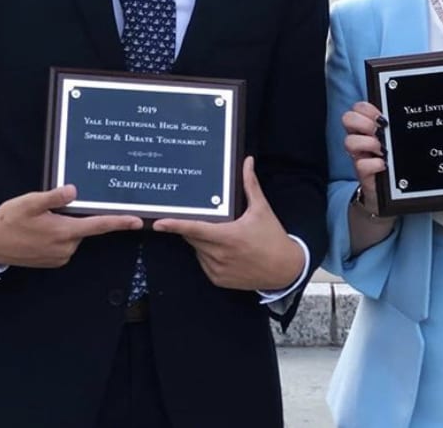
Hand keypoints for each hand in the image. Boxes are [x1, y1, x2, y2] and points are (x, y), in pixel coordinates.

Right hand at [0, 185, 141, 268]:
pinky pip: (63, 243)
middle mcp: (65, 248)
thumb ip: (54, 197)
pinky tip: (40, 228)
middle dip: (76, 216)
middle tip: (54, 208)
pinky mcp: (51, 260)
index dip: (119, 222)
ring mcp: (58, 256)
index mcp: (64, 232)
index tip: (137, 221)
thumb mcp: (31, 202)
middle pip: (84, 227)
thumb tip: (74, 191)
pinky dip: (58, 233)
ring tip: (41, 218)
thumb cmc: (10, 220)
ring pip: (73, 234)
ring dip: (64, 224)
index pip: (98, 226)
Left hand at [153, 156, 303, 290]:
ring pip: (197, 250)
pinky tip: (223, 249)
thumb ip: (250, 185)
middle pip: (193, 238)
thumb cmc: (272, 238)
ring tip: (222, 235)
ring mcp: (218, 270)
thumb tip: (247, 161)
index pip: (194, 229)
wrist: (284, 270)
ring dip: (202, 241)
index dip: (175, 225)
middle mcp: (220, 255)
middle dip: (195, 227)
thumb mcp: (262, 209)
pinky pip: (204, 263)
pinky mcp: (219, 280)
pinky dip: (207, 254)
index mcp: (228, 236)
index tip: (158, 223)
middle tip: (208, 219)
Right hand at [342, 99, 387, 216]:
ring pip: (349, 141)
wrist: (389, 191)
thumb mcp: (391, 140)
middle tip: (378, 131)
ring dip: (368, 143)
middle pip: (347, 118)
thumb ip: (390, 127)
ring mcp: (358, 155)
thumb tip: (395, 115)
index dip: (367, 109)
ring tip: (381, 149)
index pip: (357, 107)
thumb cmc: (391, 160)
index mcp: (365, 126)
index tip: (381, 117)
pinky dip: (374, 163)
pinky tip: (383, 165)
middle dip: (364, 122)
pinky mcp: (362, 173)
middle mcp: (358, 138)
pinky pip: (361, 164)